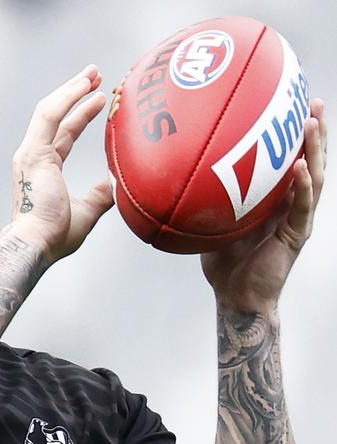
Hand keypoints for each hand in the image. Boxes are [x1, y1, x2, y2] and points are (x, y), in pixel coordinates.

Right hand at [10, 65, 113, 263]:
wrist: (39, 244)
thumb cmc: (56, 235)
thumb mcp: (87, 212)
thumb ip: (100, 196)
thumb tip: (116, 184)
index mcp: (44, 168)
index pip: (64, 133)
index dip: (81, 114)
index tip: (99, 99)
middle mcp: (34, 156)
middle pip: (56, 115)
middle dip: (75, 93)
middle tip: (95, 76)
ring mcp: (31, 152)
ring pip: (51, 110)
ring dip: (72, 89)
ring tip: (93, 74)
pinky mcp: (34, 152)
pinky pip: (50, 116)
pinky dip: (67, 99)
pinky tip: (85, 88)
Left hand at [201, 99, 327, 311]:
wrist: (235, 293)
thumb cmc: (223, 257)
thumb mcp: (213, 218)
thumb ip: (206, 195)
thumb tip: (176, 169)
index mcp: (274, 197)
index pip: (290, 158)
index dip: (294, 133)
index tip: (292, 102)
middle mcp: (291, 203)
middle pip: (310, 160)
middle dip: (314, 131)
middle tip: (312, 101)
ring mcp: (297, 218)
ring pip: (314, 177)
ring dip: (315, 150)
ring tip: (312, 123)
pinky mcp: (296, 235)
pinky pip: (302, 207)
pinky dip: (301, 186)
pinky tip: (299, 167)